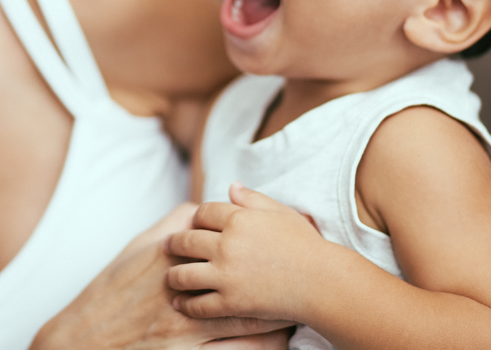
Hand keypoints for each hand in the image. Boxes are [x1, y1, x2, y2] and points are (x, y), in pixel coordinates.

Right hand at [30, 202, 290, 349]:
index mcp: (175, 257)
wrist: (85, 337)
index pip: (228, 242)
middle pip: (247, 281)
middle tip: (306, 277)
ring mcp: (187, 326)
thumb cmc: (113, 289)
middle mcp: (185, 289)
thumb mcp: (138, 247)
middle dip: (279, 280)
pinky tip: (280, 341)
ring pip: (249, 320)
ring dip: (279, 315)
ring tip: (301, 309)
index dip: (261, 241)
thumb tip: (202, 206)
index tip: (285, 240)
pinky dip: (263, 346)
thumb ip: (172, 222)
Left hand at [166, 183, 322, 321]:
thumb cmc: (305, 245)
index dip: (196, 218)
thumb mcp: (280, 212)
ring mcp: (226, 275)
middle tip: (168, 246)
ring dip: (173, 275)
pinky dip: (186, 304)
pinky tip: (181, 303)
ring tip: (168, 277)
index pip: (203, 213)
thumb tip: (231, 187)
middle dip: (174, 243)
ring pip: (184, 273)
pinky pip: (199, 304)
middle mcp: (227, 244)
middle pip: (187, 240)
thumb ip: (252, 199)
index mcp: (238, 219)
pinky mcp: (231, 302)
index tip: (193, 224)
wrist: (321, 282)